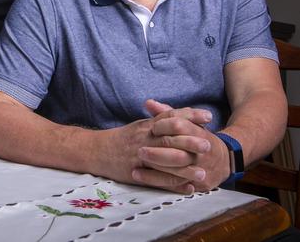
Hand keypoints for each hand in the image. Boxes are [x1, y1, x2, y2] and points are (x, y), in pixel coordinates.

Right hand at [97, 102, 213, 193]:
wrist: (96, 150)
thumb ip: (159, 120)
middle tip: (209, 146)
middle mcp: (144, 139)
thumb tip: (181, 116)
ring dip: (185, 168)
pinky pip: (157, 180)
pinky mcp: (136, 172)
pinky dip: (173, 184)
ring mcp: (139, 156)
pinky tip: (188, 188)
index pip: (170, 117)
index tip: (209, 117)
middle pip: (169, 138)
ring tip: (203, 173)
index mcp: (147, 126)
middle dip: (190, 142)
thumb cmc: (122, 139)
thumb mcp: (140, 126)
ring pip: (165, 161)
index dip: (190, 115)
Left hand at [134, 99, 229, 190]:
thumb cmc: (198, 138)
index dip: (162, 126)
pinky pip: (176, 185)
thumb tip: (148, 103)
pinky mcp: (198, 185)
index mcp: (198, 133)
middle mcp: (200, 152)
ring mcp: (200, 169)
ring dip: (154, 169)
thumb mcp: (188, 123)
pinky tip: (141, 178)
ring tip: (135, 167)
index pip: (179, 126)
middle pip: (176, 151)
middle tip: (139, 150)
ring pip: (176, 171)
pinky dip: (158, 182)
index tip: (151, 128)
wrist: (225, 161)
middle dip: (156, 152)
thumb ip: (168, 113)